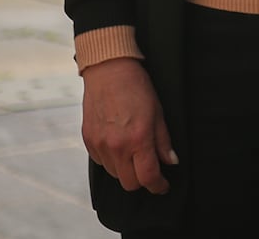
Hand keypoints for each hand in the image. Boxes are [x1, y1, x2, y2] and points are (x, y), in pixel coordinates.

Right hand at [81, 57, 177, 193]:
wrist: (109, 71)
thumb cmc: (136, 88)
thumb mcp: (158, 113)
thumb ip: (163, 141)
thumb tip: (170, 161)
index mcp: (138, 139)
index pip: (148, 177)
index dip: (158, 186)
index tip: (163, 186)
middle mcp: (117, 146)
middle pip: (129, 183)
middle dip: (142, 180)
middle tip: (150, 169)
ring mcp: (100, 145)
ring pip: (114, 174)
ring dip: (126, 170)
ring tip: (134, 152)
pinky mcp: (88, 141)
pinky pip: (101, 162)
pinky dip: (111, 160)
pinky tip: (119, 144)